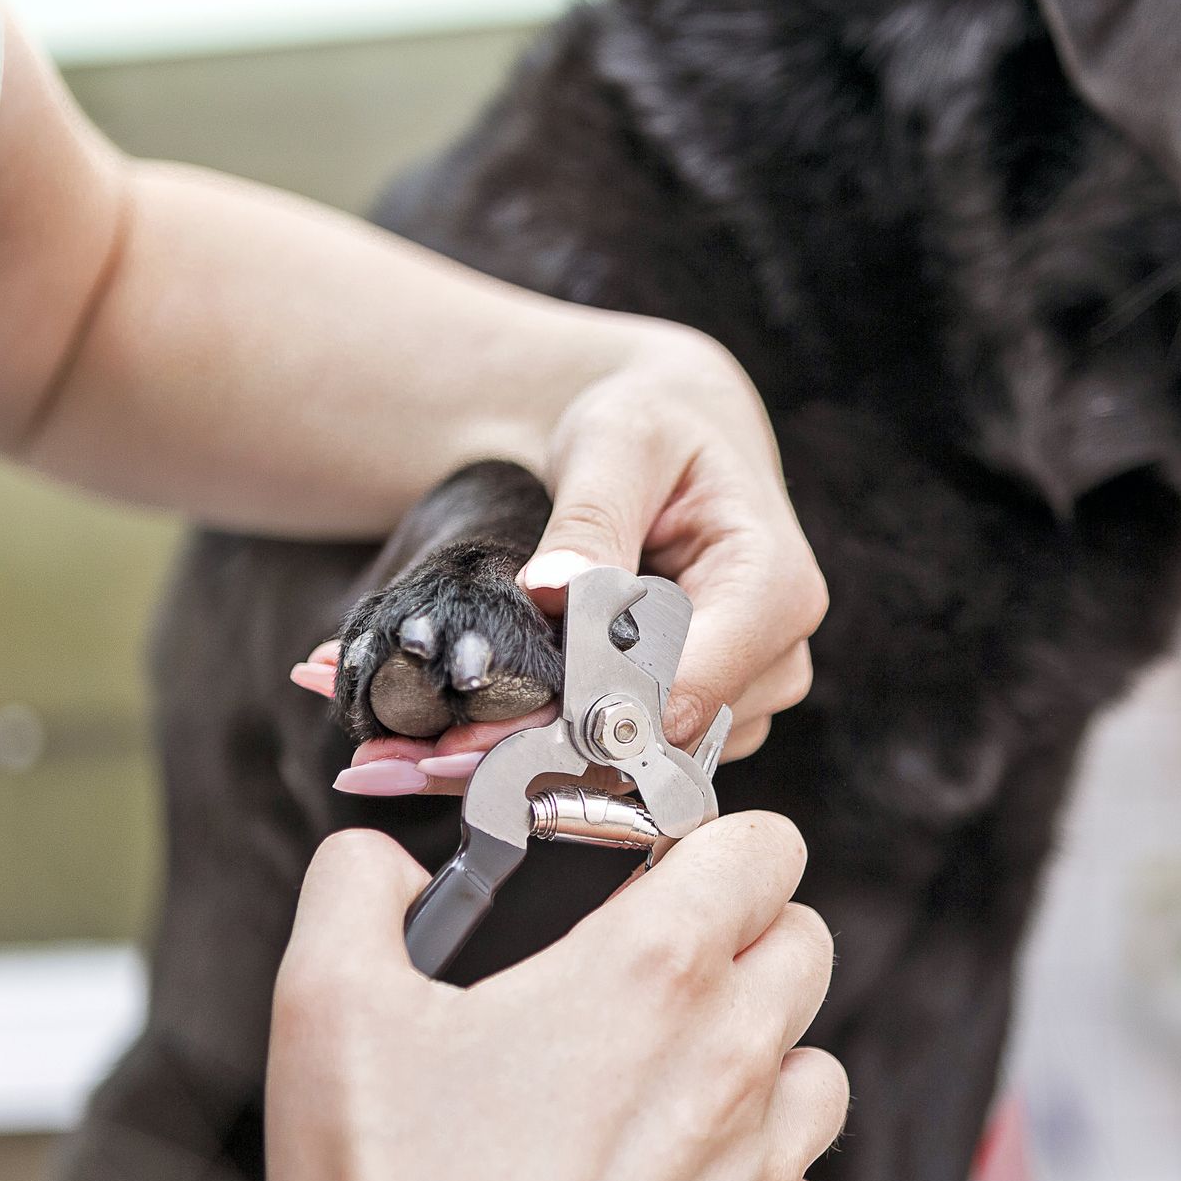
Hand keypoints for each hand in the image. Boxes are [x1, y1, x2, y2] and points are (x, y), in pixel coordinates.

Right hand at [192, 816, 846, 1180]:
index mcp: (652, 973)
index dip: (718, 841)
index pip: (766, 847)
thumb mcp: (328, 1004)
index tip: (667, 865)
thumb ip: (356, 889)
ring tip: (665, 1079)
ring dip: (762, 1055)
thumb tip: (380, 863)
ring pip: (818, 1066)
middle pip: (807, 943)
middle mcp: (731, 1061)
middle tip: (655, 968)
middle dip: (743, 934)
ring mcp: (759, 1170)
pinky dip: (754, 1171)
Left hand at [291, 328, 824, 796]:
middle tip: (403, 759)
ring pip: (630, 759)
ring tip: (407, 749)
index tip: (470, 736)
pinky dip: (541, 747)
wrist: (677, 429)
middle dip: (526, 753)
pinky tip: (455, 736)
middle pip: (650, 739)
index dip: (577, 719)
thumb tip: (553, 590)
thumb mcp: (616, 443)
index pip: (682, 688)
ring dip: (522, 759)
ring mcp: (743, 696)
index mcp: (775, 589)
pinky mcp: (700, 713)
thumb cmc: (652, 420)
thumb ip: (590, 519)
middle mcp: (776, 659)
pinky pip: (620, 749)